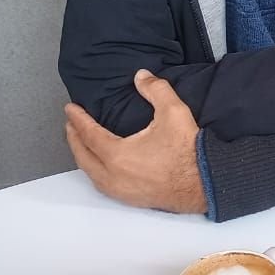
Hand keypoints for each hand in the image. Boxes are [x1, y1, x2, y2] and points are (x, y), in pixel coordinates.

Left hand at [64, 69, 207, 213]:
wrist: (204, 183)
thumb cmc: (188, 151)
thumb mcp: (173, 112)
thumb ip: (156, 89)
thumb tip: (141, 76)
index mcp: (117, 154)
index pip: (88, 134)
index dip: (78, 119)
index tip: (70, 109)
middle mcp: (112, 175)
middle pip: (83, 155)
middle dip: (74, 138)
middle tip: (71, 124)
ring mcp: (119, 190)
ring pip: (90, 172)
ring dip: (82, 155)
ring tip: (81, 143)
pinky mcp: (129, 198)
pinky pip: (101, 183)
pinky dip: (94, 171)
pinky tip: (99, 166)